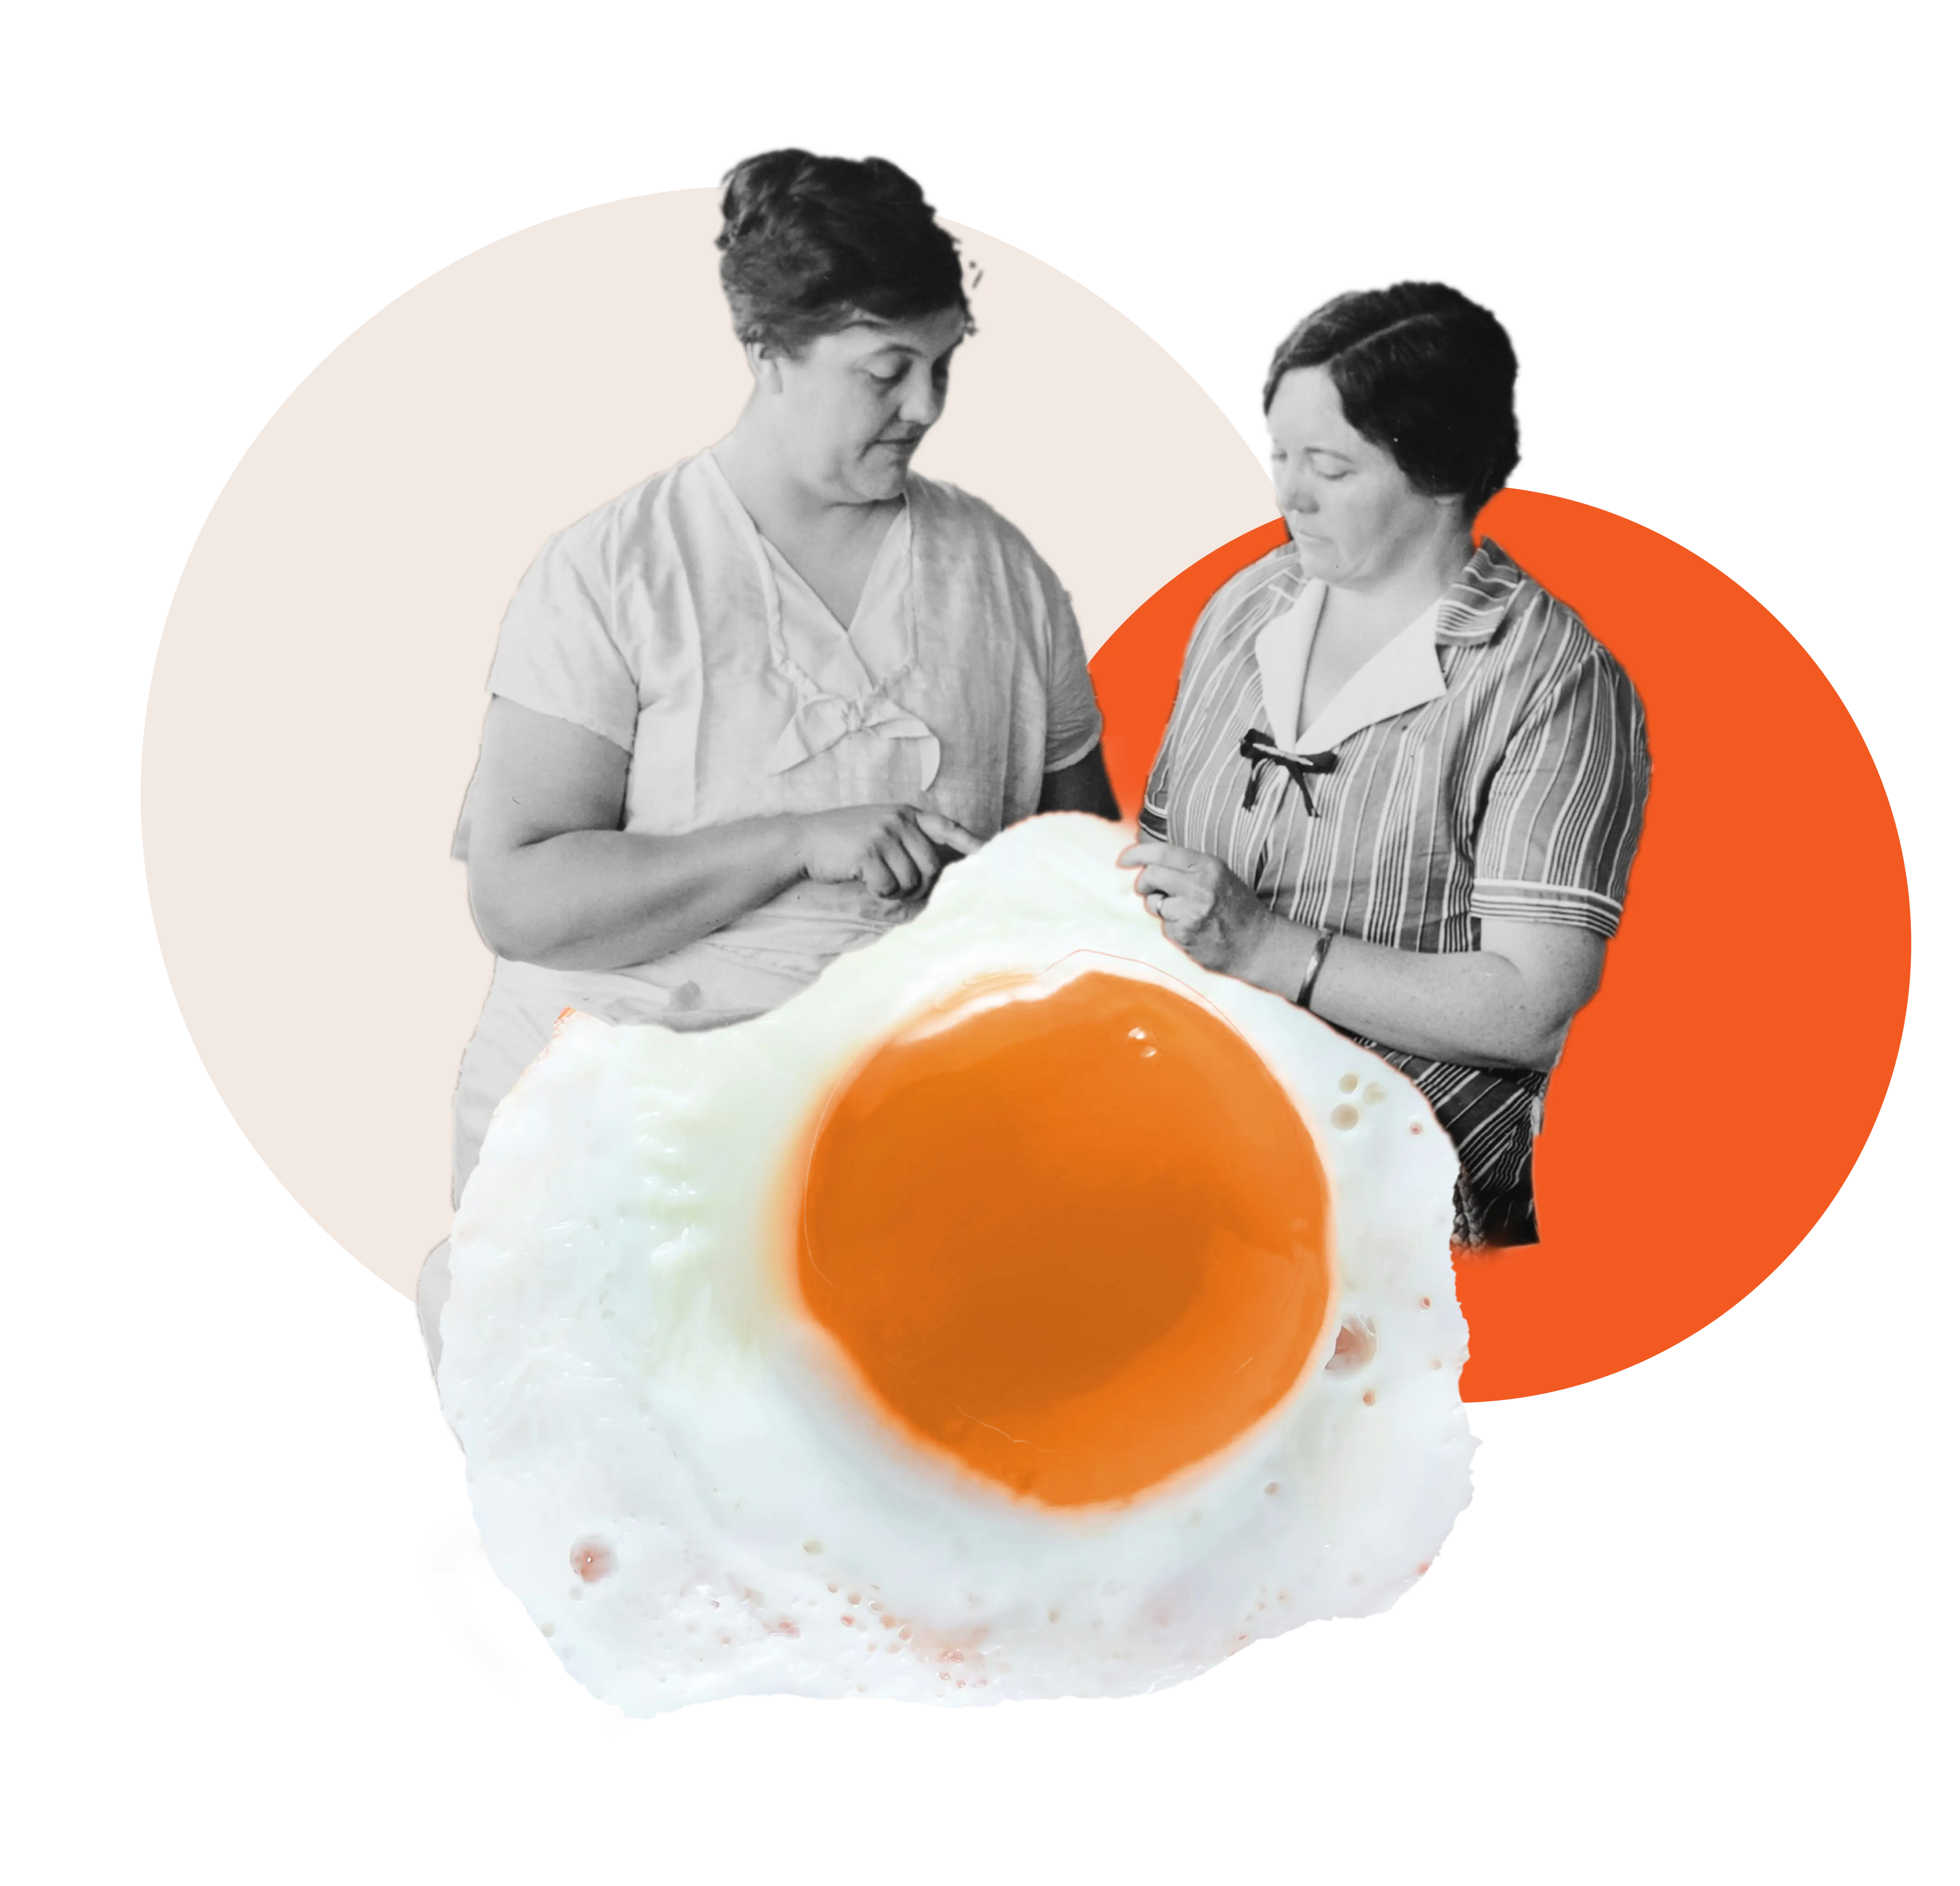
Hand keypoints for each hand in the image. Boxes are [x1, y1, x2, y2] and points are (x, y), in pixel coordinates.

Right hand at [795, 803, 981, 900]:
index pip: (947, 827)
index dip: (969, 842)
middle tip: (895, 886)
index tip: (989, 855)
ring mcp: (883, 834)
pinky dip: (879, 891)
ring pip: (911, 880)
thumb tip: (936, 871)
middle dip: (918, 886)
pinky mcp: (867, 852)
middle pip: (931, 866)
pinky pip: (889, 886)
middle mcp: (899, 820)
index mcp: (906, 813)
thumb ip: (907, 840)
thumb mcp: (880, 829)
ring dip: (896, 890)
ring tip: (876, 879)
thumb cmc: (845, 841)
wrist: (804, 840)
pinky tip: (863, 880)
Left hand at [1117, 838, 1277, 979]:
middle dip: (1143, 884)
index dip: (1136, 853)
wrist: (1257, 944)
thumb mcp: (1217, 877)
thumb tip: (1147, 862)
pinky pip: (1163, 926)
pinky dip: (1172, 929)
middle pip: (1151, 875)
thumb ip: (1187, 868)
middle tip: (1148, 891)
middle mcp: (1200, 885)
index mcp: (1208, 865)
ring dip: (1160, 909)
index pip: (1162, 852)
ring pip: (1153, 903)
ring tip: (1183, 915)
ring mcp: (1193, 909)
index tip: (1123, 860)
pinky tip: (1191, 930)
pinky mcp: (1186, 932)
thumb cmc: (1235, 909)